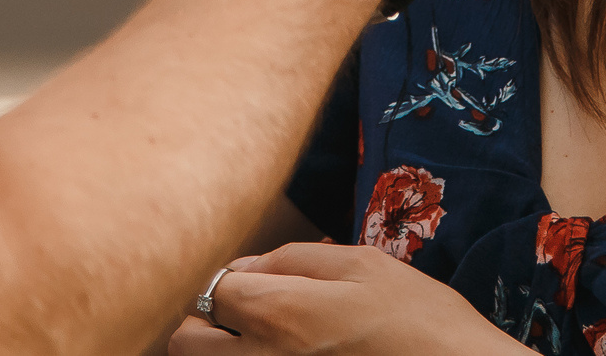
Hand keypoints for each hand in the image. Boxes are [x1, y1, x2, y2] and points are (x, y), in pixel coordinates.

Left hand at [170, 244, 519, 355]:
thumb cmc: (419, 321)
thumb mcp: (363, 266)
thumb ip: (293, 259)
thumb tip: (242, 266)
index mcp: (282, 314)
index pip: (212, 288)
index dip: (232, 279)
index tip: (258, 284)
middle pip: (186, 341)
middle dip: (206, 323)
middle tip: (245, 318)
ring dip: (221, 350)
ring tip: (265, 341)